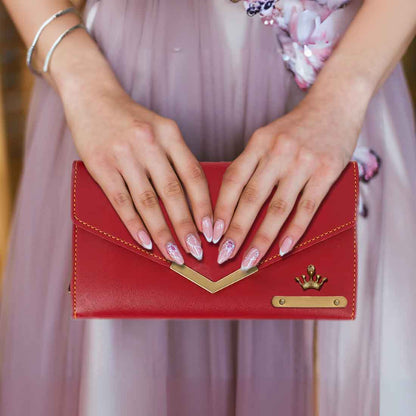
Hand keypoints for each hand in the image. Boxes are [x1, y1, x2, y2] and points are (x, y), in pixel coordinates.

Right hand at [64, 83, 212, 263]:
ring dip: (162, 232)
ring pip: (148, 201)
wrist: (92, 97)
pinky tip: (145, 242)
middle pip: (173, 192)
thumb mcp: (161, 128)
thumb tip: (193, 200)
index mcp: (169, 133)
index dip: (204, 205)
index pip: (193, 174)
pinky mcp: (101, 166)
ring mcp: (124, 155)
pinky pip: (122, 201)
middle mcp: (149, 143)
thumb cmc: (132, 119)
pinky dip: (135, 224)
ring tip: (174, 254)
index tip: (212, 230)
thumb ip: (175, 157)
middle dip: (186, 226)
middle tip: (197, 251)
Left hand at [213, 96, 361, 268]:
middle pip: (251, 198)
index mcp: (258, 143)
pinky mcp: (327, 172)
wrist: (336, 103)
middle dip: (235, 231)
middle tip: (223, 255)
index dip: (221, 208)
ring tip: (249, 261)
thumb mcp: (268, 137)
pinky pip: (307, 207)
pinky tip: (283, 249)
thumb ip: (253, 163)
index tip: (211, 233)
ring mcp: (303, 162)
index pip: (233, 180)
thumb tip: (232, 200)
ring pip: (277, 208)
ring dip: (261, 239)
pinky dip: (294, 231)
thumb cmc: (297, 126)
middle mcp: (278, 152)